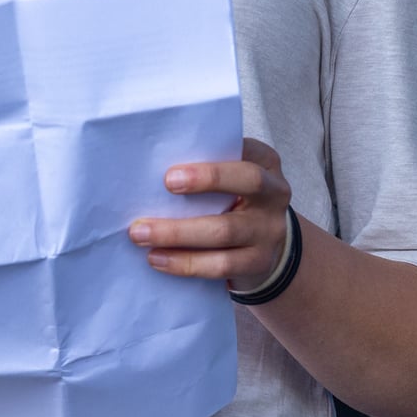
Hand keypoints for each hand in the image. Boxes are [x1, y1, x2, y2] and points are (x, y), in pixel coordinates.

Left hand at [127, 137, 291, 290]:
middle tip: (165, 185)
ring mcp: (269, 230)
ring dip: (178, 232)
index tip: (174, 169)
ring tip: (141, 234)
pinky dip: (185, 263)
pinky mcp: (259, 262)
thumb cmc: (234, 199)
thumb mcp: (231, 178)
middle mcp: (275, 193)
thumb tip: (150, 170)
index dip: (216, 157)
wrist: (266, 244)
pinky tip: (158, 259)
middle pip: (247, 182)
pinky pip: (220, 265)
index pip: (248, 150)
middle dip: (206, 180)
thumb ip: (206, 168)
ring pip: (225, 231)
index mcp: (266, 162)